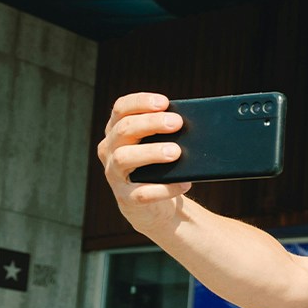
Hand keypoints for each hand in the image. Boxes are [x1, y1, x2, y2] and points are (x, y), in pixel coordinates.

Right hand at [97, 92, 190, 233]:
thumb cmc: (160, 166)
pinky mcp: (126, 199)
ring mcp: (114, 174)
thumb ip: (169, 132)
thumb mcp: (161, 144)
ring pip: (124, 157)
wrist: (154, 205)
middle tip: (177, 123)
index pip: (121, 108)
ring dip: (151, 152)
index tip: (164, 102)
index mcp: (117, 131)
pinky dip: (164, 188)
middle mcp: (110, 149)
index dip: (140, 102)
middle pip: (124, 129)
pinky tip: (184, 184)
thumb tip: (197, 122)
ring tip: (176, 152)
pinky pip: (141, 193)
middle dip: (151, 123)